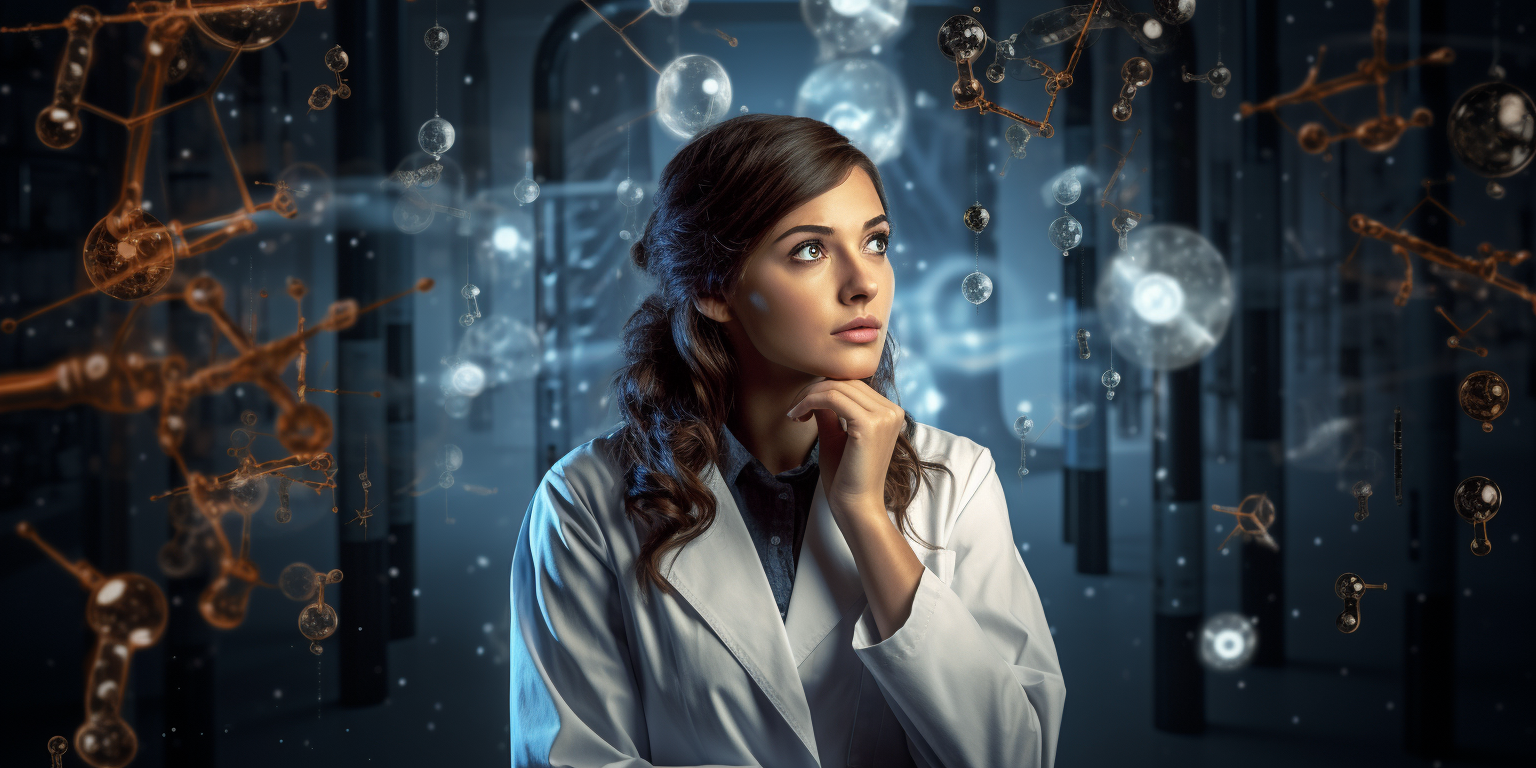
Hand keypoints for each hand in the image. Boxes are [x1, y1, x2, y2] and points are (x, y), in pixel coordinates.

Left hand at [786, 379, 904, 518]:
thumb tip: (818, 391)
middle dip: (813, 391)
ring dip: (808, 396)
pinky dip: (810, 402)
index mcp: (889, 413)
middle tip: (794, 410)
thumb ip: (830, 412)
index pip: (852, 385)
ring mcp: (884, 416)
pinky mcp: (869, 424)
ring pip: (836, 387)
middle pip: (845, 382)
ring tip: (795, 414)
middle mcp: (892, 411)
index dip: (823, 390)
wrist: (856, 507)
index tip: (802, 408)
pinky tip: (798, 417)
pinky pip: (832, 398)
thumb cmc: (846, 478)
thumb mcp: (836, 437)